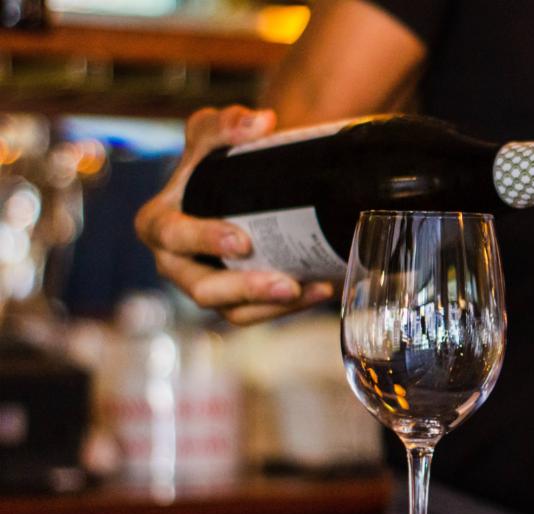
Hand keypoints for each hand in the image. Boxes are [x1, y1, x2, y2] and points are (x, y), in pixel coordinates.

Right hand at [135, 105, 333, 324]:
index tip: (242, 240)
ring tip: (306, 291)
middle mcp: (177, 262)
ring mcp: (207, 285)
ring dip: (271, 307)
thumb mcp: (214, 133)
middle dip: (244, 288)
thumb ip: (226, 122)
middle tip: (284, 282)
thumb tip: (259, 122)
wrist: (244, 183)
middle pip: (203, 287)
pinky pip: (257, 315)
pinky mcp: (235, 301)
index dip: (203, 240)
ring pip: (233, 311)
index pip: (172, 236)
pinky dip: (289, 308)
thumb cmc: (217, 159)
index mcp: (159, 222)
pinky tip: (318, 290)